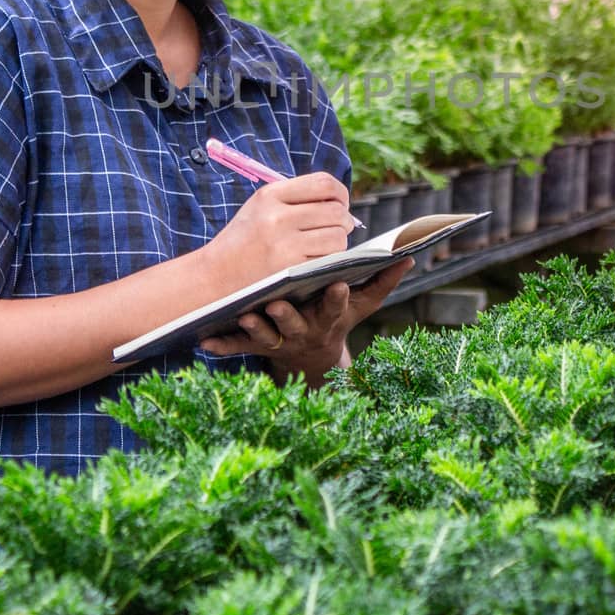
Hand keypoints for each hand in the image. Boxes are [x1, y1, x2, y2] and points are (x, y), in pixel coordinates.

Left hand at [200, 257, 413, 386]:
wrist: (311, 359)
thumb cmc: (336, 319)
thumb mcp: (361, 306)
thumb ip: (382, 280)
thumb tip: (410, 255)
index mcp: (329, 318)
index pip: (334, 306)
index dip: (336, 297)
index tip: (337, 283)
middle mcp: (305, 332)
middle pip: (296, 324)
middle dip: (288, 317)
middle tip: (278, 304)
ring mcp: (279, 342)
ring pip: (265, 337)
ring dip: (254, 329)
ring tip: (242, 314)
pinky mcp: (256, 347)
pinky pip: (237, 348)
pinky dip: (221, 345)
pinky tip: (204, 341)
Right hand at [204, 172, 354, 294]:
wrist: (213, 276)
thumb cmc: (243, 242)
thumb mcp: (260, 208)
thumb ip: (295, 199)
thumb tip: (339, 199)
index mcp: (270, 195)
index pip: (323, 183)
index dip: (340, 193)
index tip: (340, 203)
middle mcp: (277, 216)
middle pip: (335, 211)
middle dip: (344, 220)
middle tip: (340, 227)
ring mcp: (284, 244)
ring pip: (337, 237)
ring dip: (339, 242)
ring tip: (327, 246)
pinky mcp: (289, 270)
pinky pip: (327, 261)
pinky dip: (329, 262)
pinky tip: (317, 262)